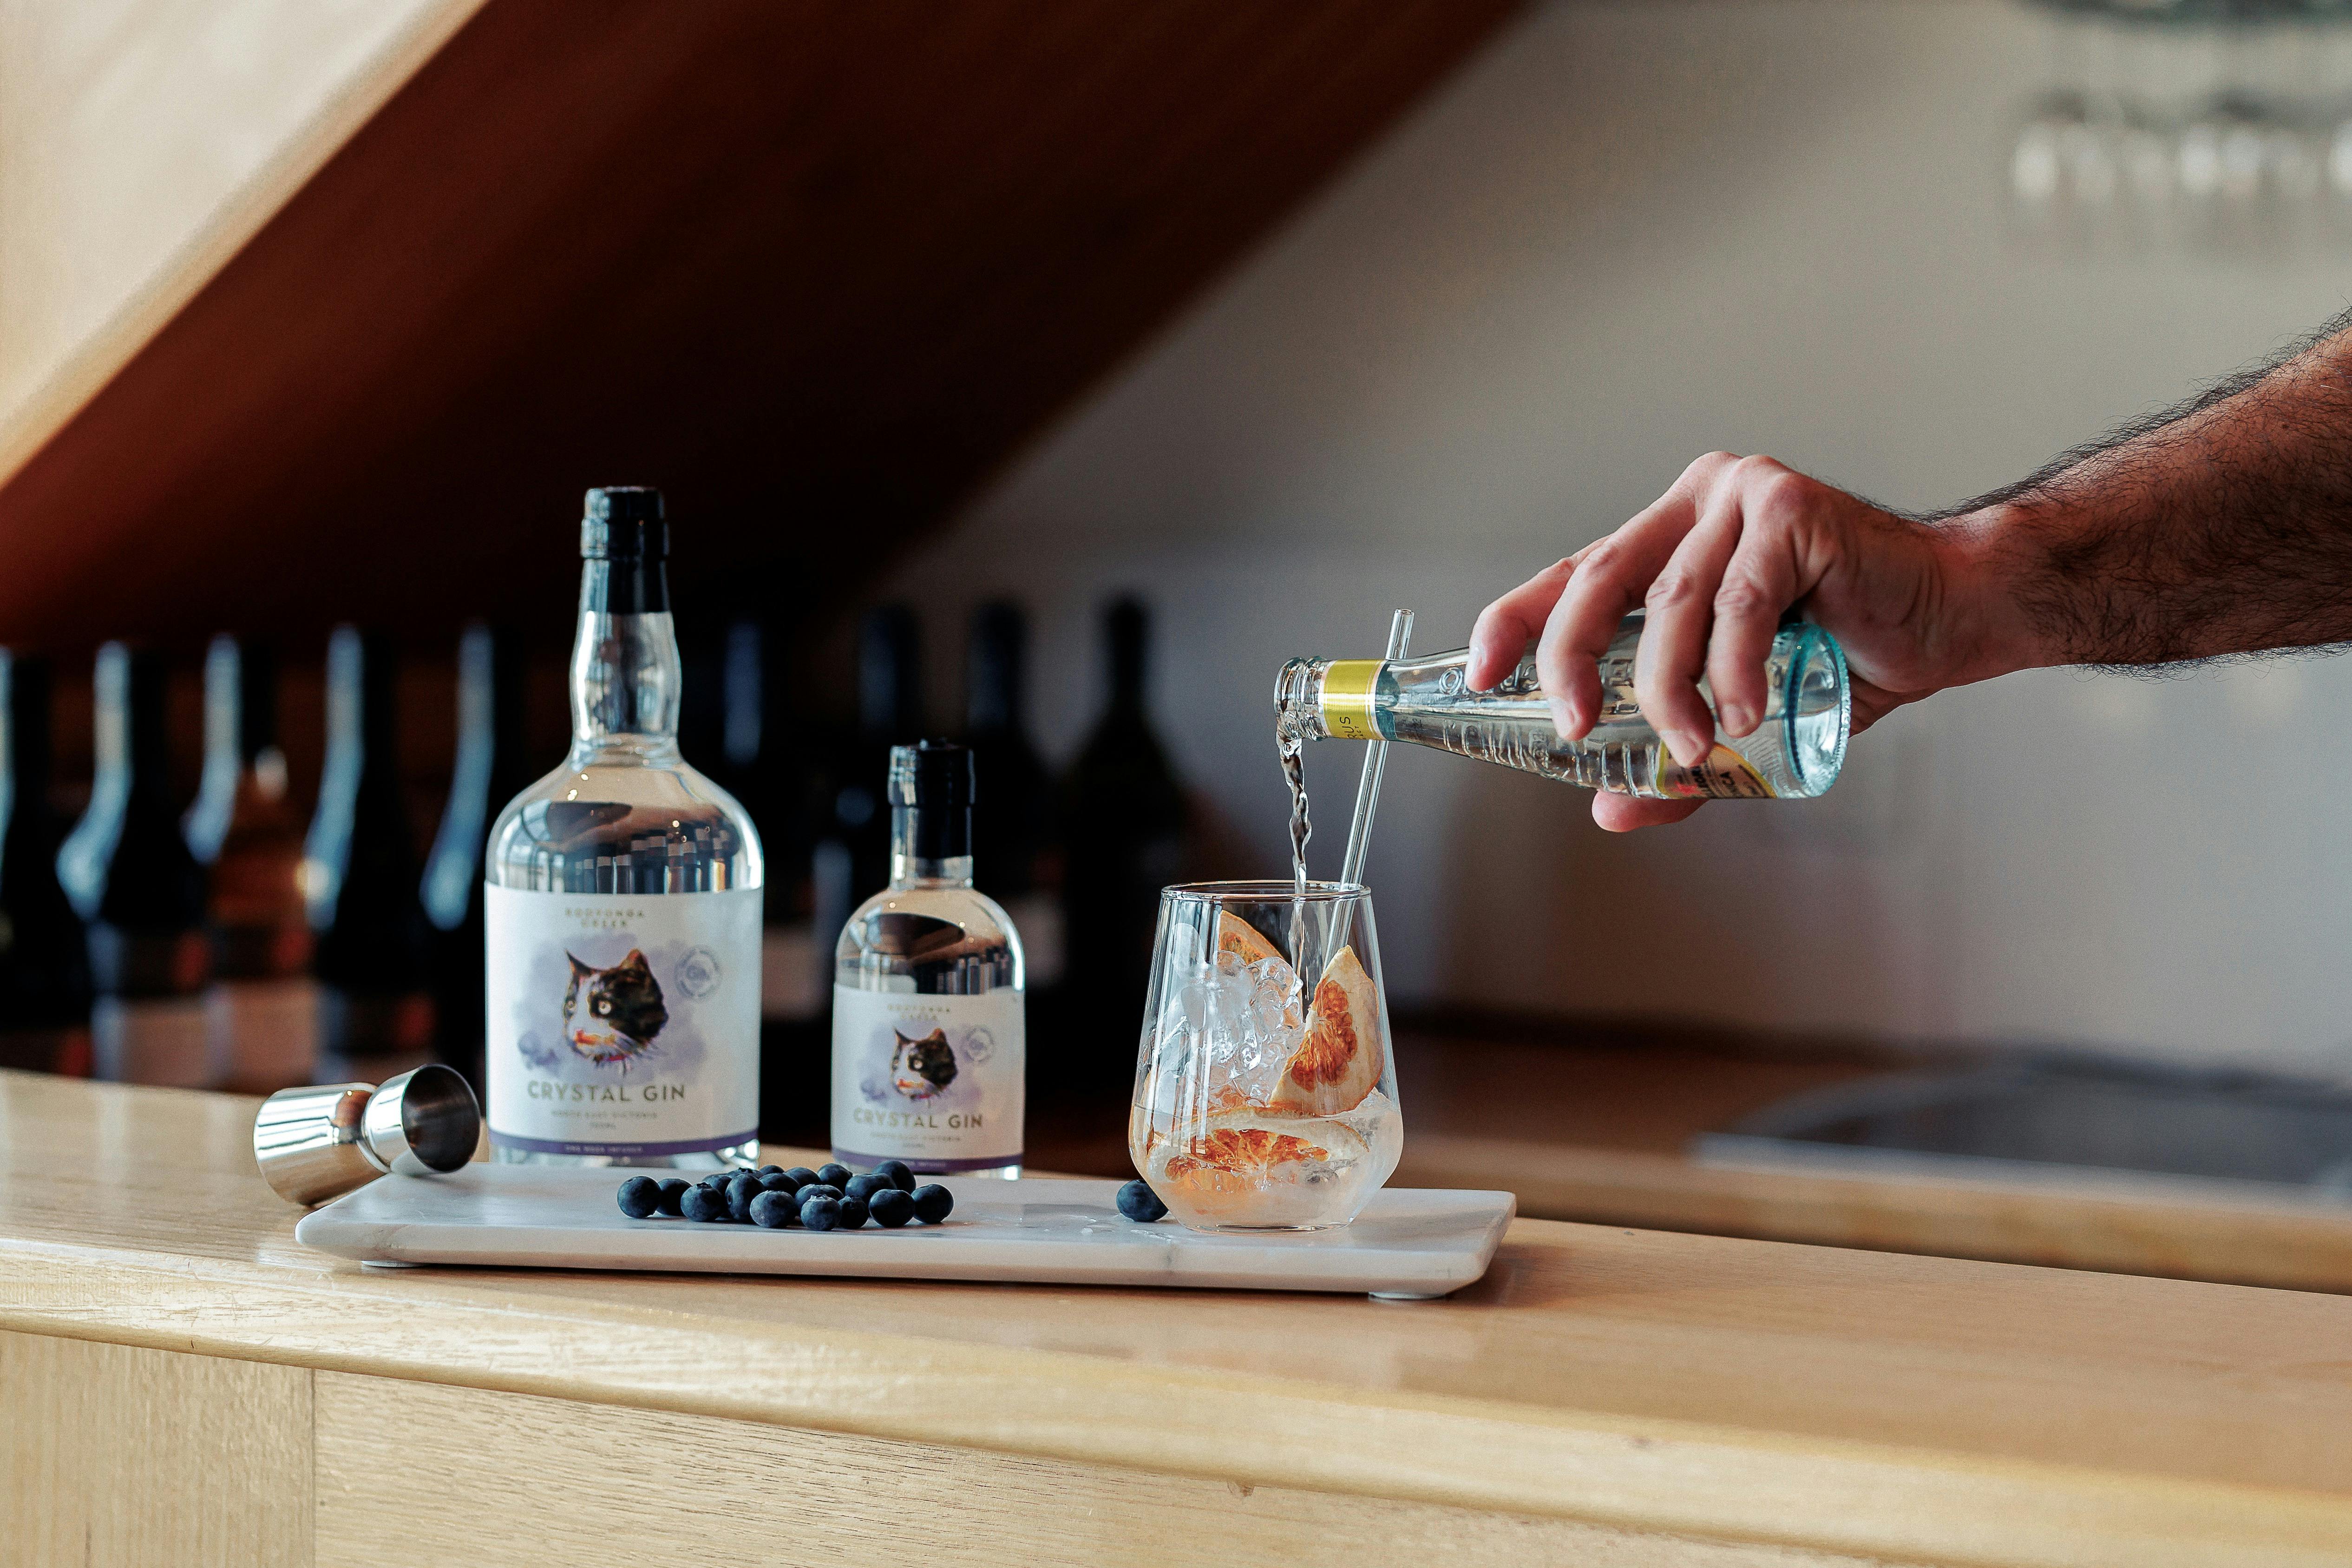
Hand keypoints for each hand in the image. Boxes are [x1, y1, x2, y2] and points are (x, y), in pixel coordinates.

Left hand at [1468, 453, 2027, 830]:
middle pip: (1598, 583)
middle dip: (1571, 664)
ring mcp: (1742, 497)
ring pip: (1669, 605)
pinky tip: (1744, 716)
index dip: (1515, 623)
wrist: (1954, 617)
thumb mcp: (1742, 713)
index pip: (1570, 576)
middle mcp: (1696, 504)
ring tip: (1691, 747)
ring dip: (1668, 690)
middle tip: (1574, 730)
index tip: (1477, 674)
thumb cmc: (1848, 651)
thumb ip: (1676, 753)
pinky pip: (1737, 604)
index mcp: (1669, 536)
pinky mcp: (1790, 511)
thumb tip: (1611, 808)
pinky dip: (1732, 670)